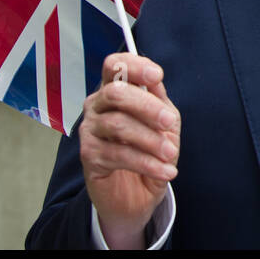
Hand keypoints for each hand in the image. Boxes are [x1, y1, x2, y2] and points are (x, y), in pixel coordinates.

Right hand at [79, 54, 179, 249]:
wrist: (139, 193)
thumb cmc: (151, 149)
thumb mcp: (163, 122)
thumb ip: (158, 99)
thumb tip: (154, 80)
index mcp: (115, 90)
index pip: (114, 65)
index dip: (134, 66)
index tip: (157, 76)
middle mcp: (97, 105)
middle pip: (115, 92)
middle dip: (147, 106)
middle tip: (169, 122)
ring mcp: (90, 130)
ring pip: (118, 124)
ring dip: (150, 140)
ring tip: (170, 154)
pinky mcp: (89, 156)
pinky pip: (119, 154)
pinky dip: (147, 163)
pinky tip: (166, 171)